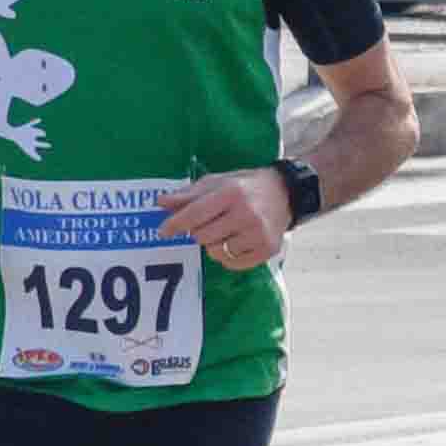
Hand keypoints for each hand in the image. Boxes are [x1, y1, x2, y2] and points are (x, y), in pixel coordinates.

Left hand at [154, 166, 288, 272]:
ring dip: (213, 245)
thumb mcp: (217, 182)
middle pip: (202, 236)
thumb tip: (160, 202)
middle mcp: (246, 213)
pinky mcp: (267, 249)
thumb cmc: (245, 187)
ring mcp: (258, 234)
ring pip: (216, 252)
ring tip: (224, 232)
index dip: (175, 224)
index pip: (195, 213)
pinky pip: (233, 263)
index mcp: (232, 193)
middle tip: (208, 224)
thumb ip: (189, 194)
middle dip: (198, 232)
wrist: (285, 194)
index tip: (162, 231)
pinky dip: (227, 256)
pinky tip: (235, 242)